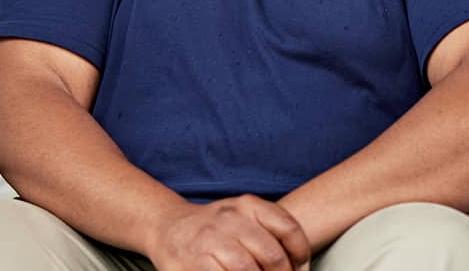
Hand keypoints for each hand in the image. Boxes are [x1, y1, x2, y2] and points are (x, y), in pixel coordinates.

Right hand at [145, 195, 310, 270]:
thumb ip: (271, 233)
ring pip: (248, 270)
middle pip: (272, 256)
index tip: (299, 270)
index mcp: (249, 205)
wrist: (168, 227)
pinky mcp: (193, 261)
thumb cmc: (216, 229)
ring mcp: (210, 239)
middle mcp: (231, 218)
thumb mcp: (245, 217)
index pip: (289, 229)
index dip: (300, 256)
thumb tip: (298, 267)